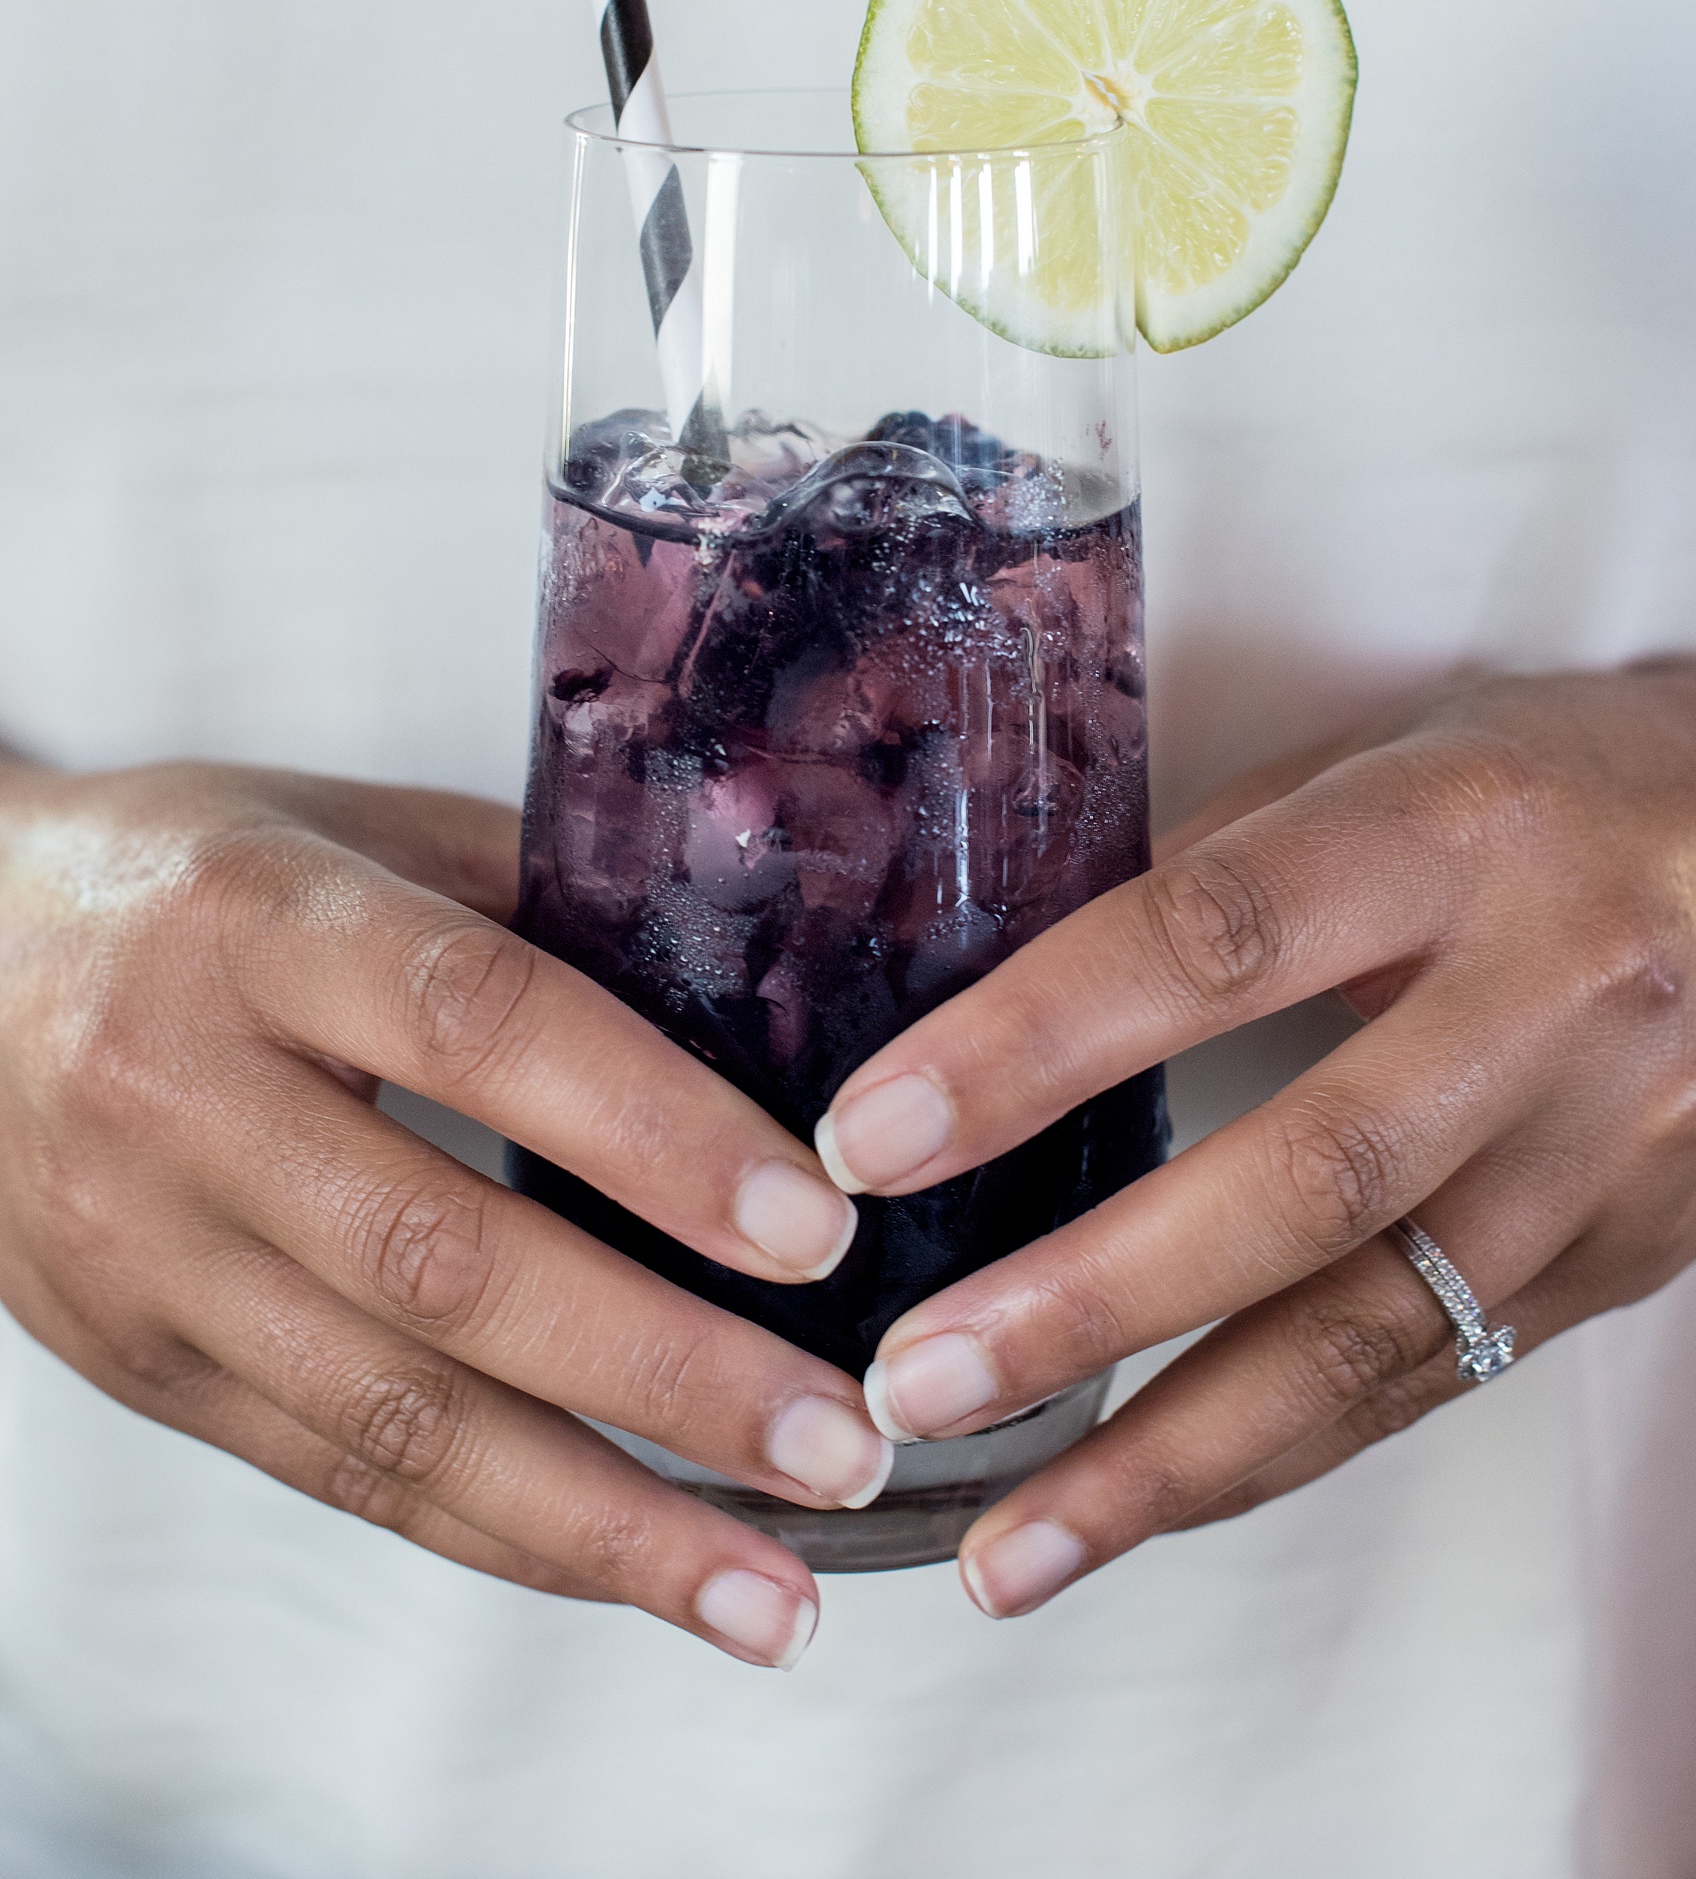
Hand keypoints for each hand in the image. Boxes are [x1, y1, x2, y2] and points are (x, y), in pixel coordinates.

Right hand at [0, 757, 892, 1667]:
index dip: (653, 1133)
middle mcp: (183, 1095)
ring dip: (600, 1520)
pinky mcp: (141, 1367)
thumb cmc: (194, 879)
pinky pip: (337, 1475)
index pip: (479, 1025)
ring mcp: (147, 1253)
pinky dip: (500, 1534)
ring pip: (388, 1418)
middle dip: (661, 1372)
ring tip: (772, 1585)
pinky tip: (630, 1570)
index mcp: (260, 923)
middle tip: (834, 1438)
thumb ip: (538, 898)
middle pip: (441, 1263)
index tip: (813, 1227)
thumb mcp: (352, 830)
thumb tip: (769, 984)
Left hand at [812, 662, 1695, 1617]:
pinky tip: (1151, 1509)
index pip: (1214, 939)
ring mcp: (1604, 1149)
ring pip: (1377, 1335)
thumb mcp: (1391, 763)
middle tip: (910, 1381)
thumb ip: (1219, 868)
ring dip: (1171, 1459)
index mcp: (1453, 835)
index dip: (1036, 1045)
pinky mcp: (1626, 1255)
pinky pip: (1433, 1378)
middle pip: (1302, 1177)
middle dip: (1091, 1302)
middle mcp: (1547, 999)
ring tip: (1001, 1548)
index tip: (877, 1136)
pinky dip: (1279, 1457)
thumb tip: (1006, 986)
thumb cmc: (1553, 784)